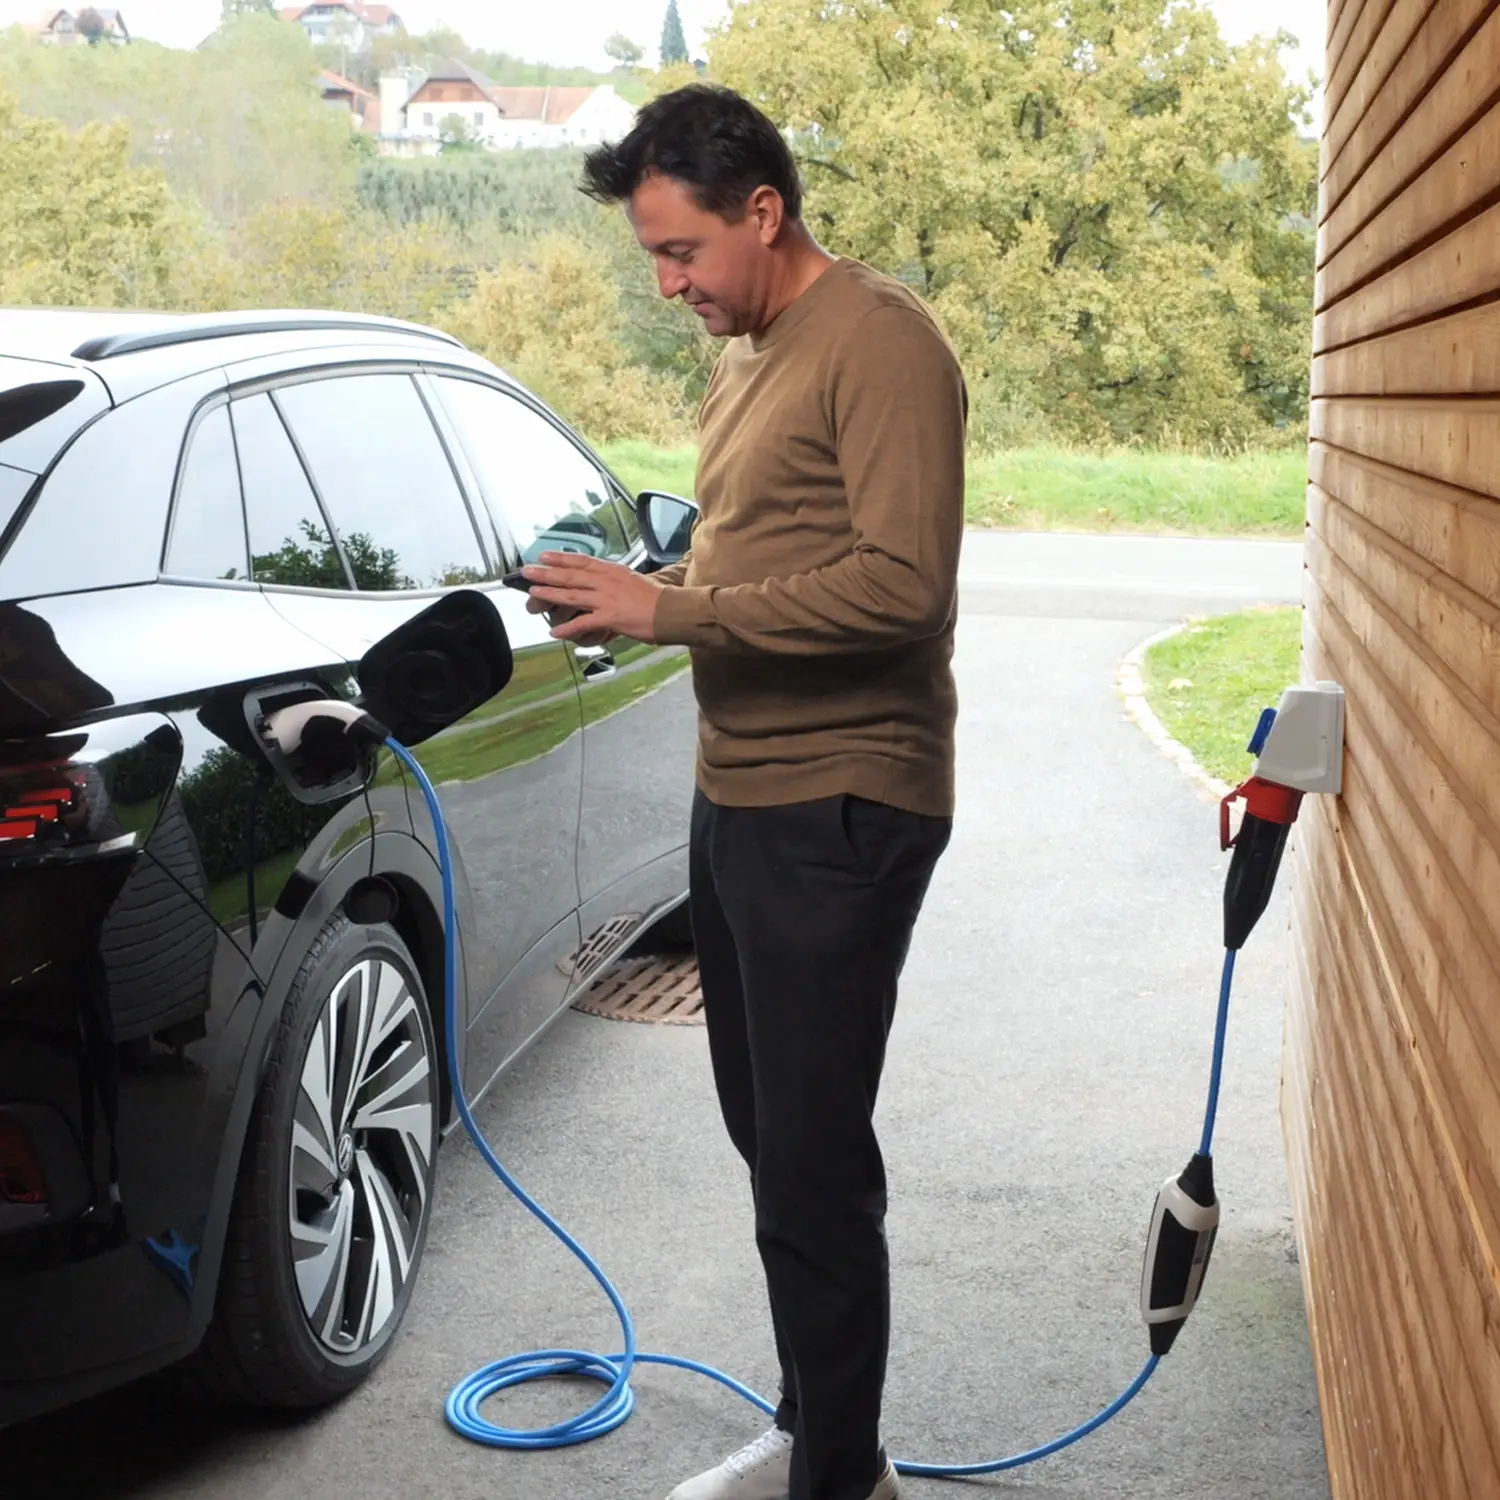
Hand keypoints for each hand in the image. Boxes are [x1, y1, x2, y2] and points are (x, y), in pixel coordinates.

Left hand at [523, 553, 662, 643]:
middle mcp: (607, 582)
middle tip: (527, 571)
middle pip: (571, 575)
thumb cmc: (657, 600)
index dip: (561, 558)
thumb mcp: (634, 582)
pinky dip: (567, 628)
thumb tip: (600, 586)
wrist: (673, 612)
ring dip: (550, 594)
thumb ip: (615, 582)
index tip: (544, 555)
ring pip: (572, 595)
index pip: (582, 561)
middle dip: (547, 573)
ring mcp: (608, 599)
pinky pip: (583, 623)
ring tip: (532, 594)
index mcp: (613, 571)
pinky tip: (554, 632)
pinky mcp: (611, 618)